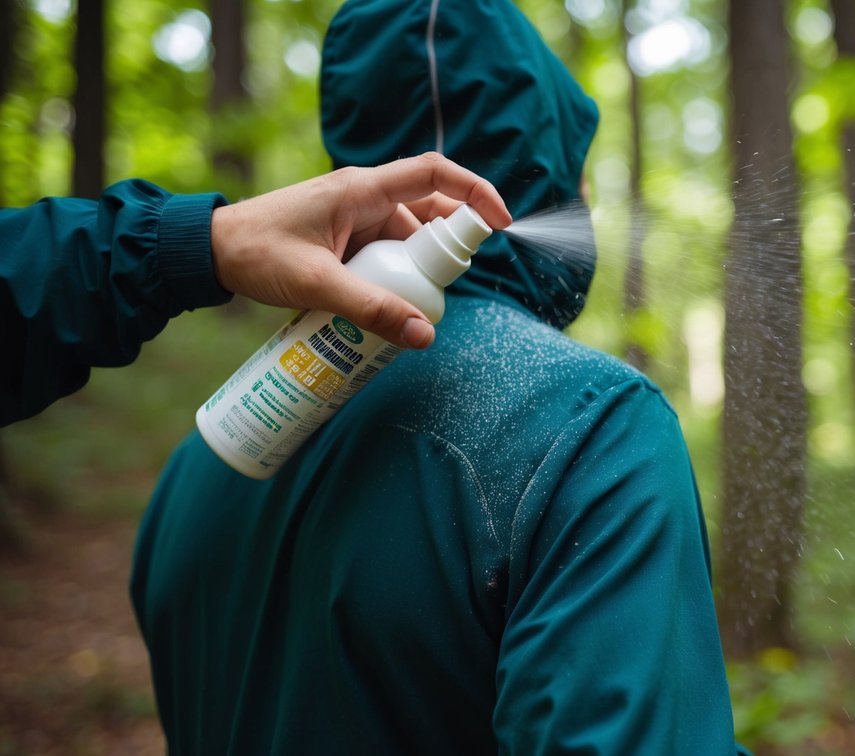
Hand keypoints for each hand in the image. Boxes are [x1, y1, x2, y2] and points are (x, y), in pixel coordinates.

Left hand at [209, 153, 511, 348]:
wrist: (206, 252)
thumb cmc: (255, 254)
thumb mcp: (317, 284)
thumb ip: (370, 309)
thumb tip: (424, 334)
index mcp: (362, 189)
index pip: (434, 174)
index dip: (475, 192)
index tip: (502, 223)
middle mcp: (364, 198)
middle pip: (429, 214)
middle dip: (447, 252)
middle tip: (445, 292)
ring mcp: (355, 219)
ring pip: (408, 241)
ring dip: (417, 272)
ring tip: (410, 309)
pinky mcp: (346, 240)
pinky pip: (386, 255)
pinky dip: (396, 279)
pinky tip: (387, 307)